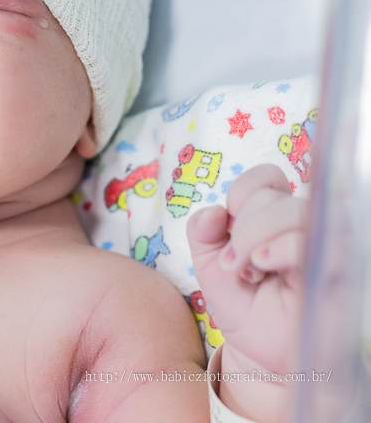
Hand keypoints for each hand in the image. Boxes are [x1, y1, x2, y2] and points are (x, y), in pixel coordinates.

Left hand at [187, 164, 305, 420]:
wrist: (262, 354)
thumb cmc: (243, 306)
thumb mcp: (210, 265)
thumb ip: (202, 233)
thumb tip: (212, 211)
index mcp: (274, 217)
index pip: (265, 178)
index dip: (241, 194)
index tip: (226, 227)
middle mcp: (302, 226)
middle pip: (274, 196)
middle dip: (243, 228)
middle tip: (233, 264)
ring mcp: (320, 245)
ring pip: (292, 211)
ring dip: (255, 239)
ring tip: (248, 271)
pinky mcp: (331, 270)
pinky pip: (307, 241)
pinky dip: (278, 248)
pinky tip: (263, 265)